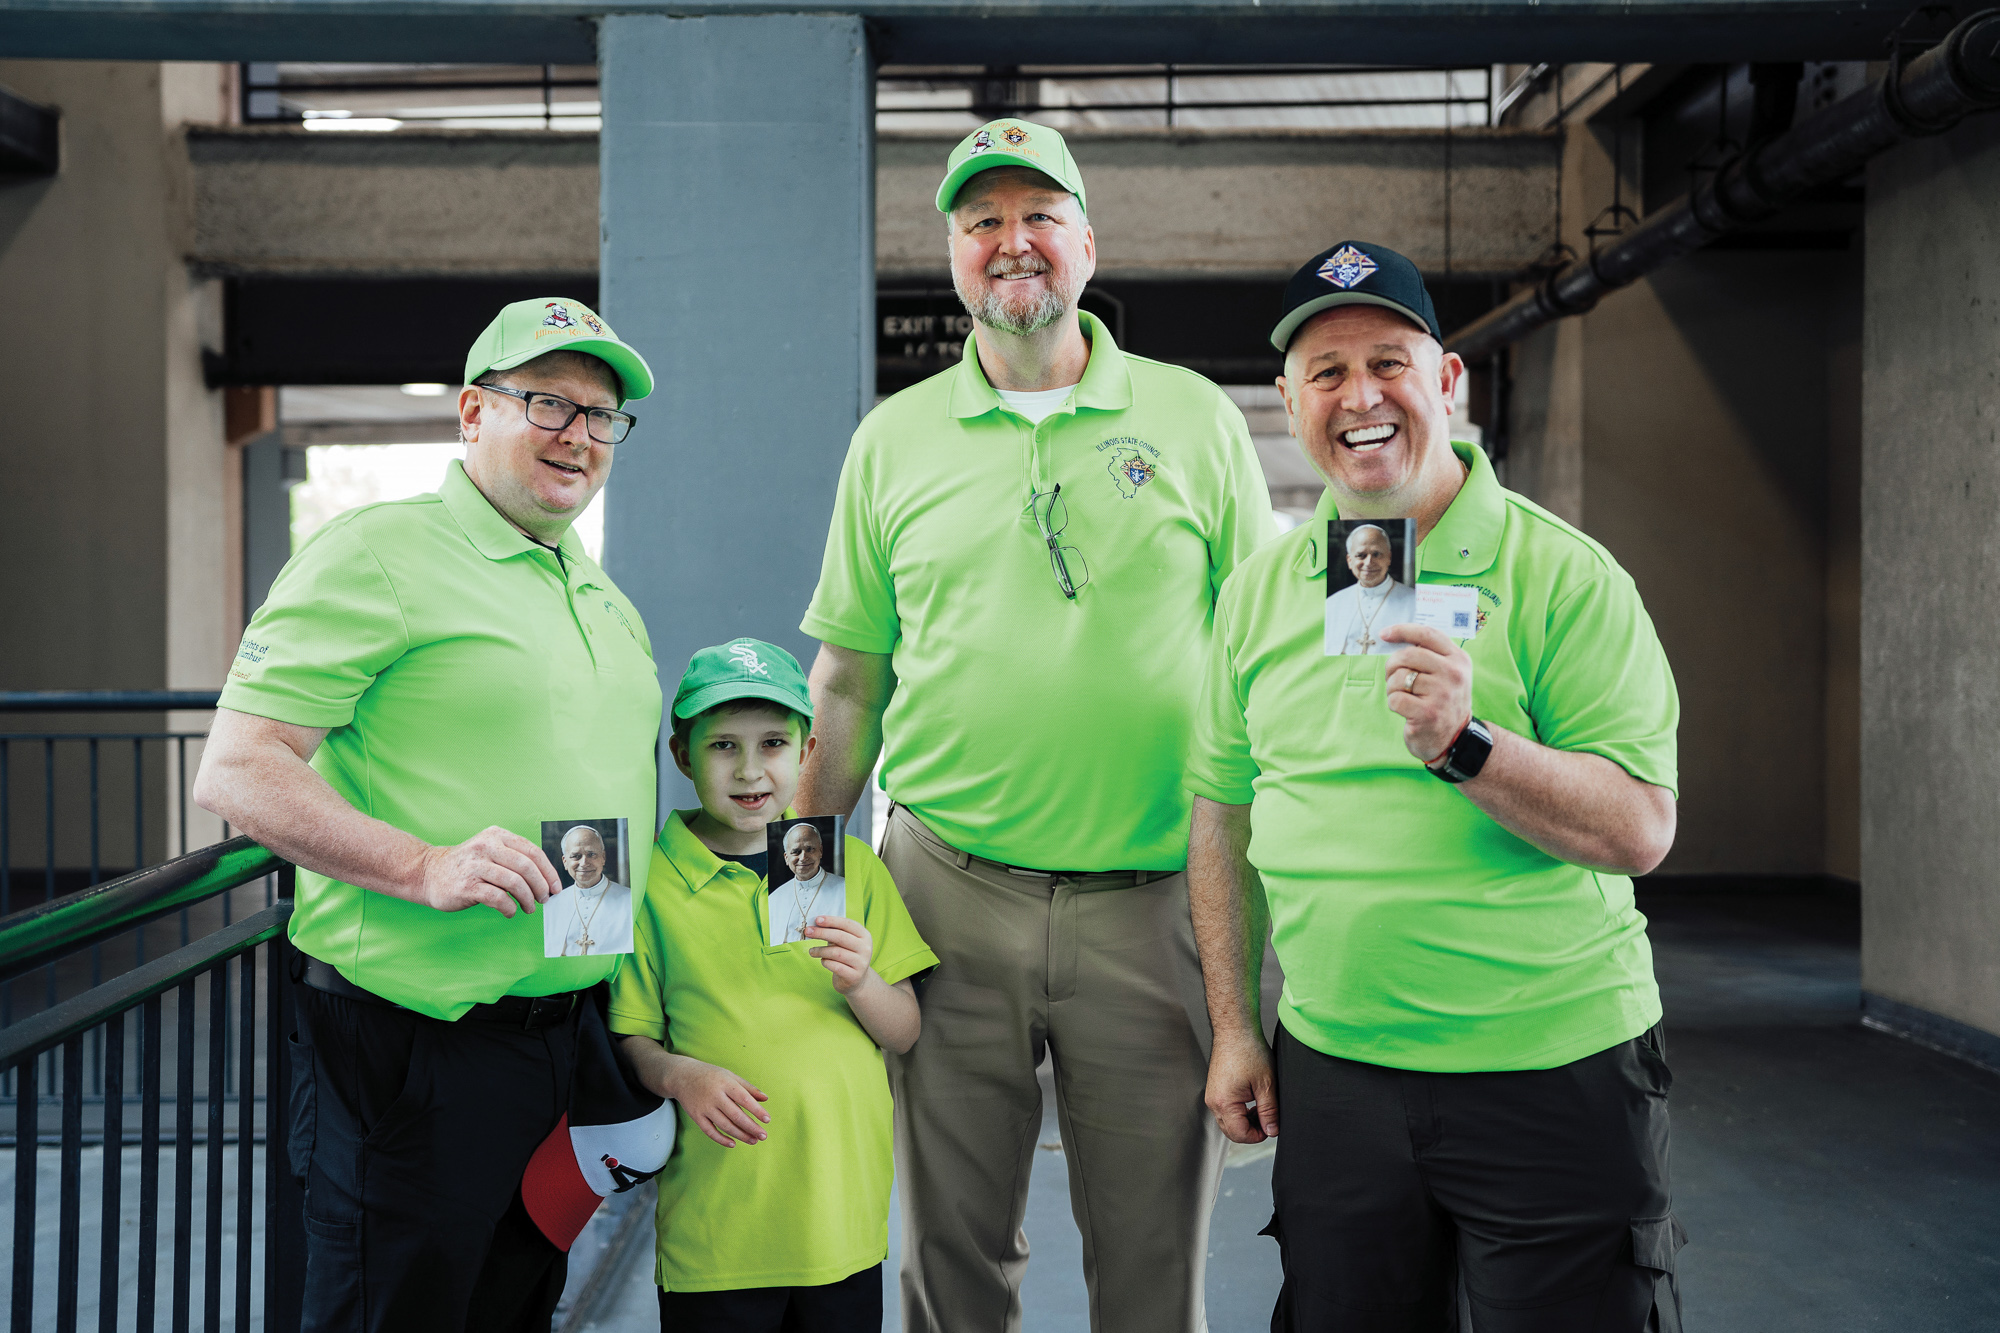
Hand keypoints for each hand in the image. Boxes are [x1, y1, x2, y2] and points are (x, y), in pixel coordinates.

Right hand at [414, 826, 559, 916]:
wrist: (428, 873)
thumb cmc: (467, 865)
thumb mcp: (490, 851)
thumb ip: (514, 858)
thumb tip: (546, 880)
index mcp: (496, 835)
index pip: (533, 852)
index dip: (548, 872)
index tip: (556, 887)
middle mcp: (486, 846)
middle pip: (526, 867)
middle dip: (541, 886)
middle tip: (544, 899)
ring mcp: (475, 865)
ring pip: (514, 882)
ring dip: (527, 899)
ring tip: (529, 908)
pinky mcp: (466, 885)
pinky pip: (498, 898)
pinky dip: (510, 908)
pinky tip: (510, 911)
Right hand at [662, 1058, 770, 1147]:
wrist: (683, 1076)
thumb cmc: (711, 1075)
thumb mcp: (730, 1076)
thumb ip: (748, 1088)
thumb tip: (765, 1099)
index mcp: (726, 1084)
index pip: (744, 1099)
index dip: (756, 1110)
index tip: (767, 1120)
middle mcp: (715, 1096)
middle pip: (736, 1115)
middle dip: (751, 1127)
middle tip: (763, 1136)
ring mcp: (705, 1107)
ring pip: (725, 1125)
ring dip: (740, 1135)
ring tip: (753, 1140)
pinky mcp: (696, 1116)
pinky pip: (710, 1131)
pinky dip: (721, 1139)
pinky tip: (733, 1144)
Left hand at [804, 915, 873, 993]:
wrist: (856, 980)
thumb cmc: (847, 956)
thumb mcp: (844, 942)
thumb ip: (834, 932)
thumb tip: (816, 924)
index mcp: (864, 936)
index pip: (847, 924)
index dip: (831, 921)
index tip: (817, 920)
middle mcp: (865, 948)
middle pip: (841, 937)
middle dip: (822, 933)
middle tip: (808, 932)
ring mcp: (861, 963)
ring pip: (836, 952)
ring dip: (820, 950)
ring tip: (812, 951)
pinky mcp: (854, 976)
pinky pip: (835, 966)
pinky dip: (825, 962)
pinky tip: (823, 961)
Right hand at [1206, 1033, 1278, 1143]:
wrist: (1235, 1030)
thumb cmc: (1249, 1051)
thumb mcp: (1266, 1084)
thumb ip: (1269, 1111)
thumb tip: (1272, 1130)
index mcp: (1224, 1103)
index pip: (1240, 1134)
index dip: (1258, 1135)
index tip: (1272, 1127)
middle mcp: (1213, 1102)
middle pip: (1231, 1131)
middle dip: (1251, 1130)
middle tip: (1268, 1119)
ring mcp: (1212, 1096)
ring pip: (1228, 1122)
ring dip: (1245, 1121)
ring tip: (1261, 1107)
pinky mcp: (1214, 1089)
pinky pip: (1225, 1110)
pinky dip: (1239, 1112)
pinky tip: (1251, 1100)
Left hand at [1380, 624, 1473, 763]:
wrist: (1455, 739)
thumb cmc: (1443, 703)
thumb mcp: (1448, 674)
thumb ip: (1430, 655)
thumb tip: (1396, 636)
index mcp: (1458, 659)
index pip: (1427, 635)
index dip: (1402, 630)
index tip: (1384, 634)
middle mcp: (1454, 674)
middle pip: (1407, 656)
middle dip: (1392, 667)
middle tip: (1395, 680)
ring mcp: (1442, 694)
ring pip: (1398, 678)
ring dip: (1393, 689)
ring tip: (1405, 698)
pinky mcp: (1429, 714)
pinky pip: (1395, 699)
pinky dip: (1393, 705)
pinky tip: (1406, 711)